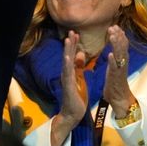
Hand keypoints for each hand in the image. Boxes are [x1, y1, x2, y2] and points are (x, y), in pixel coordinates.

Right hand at [51, 31, 87, 145]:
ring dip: (67, 51)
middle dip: (70, 44)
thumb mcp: (80, 79)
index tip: (76, 34)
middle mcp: (66, 74)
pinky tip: (68, 57)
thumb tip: (79, 54)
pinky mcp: (68, 86)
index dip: (74, 45)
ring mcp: (66, 80)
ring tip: (68, 39)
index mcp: (71, 72)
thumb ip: (79, 67)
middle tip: (72, 31)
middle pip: (68, 56)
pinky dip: (67, 65)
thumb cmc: (76, 97)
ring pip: (66, 63)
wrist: (72, 114)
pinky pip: (68, 74)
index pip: (72, 56)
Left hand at [103, 25, 136, 118]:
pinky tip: (110, 54)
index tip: (115, 26)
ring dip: (116, 45)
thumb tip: (114, 50)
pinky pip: (115, 68)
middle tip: (113, 27)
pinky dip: (113, 61)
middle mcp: (122, 64)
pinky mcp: (116, 78)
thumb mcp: (114, 69)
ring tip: (112, 36)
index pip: (122, 45)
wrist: (120, 100)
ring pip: (119, 55)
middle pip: (122, 47)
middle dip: (118, 36)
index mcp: (120, 61)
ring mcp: (120, 70)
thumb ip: (114, 59)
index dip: (119, 36)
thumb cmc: (115, 85)